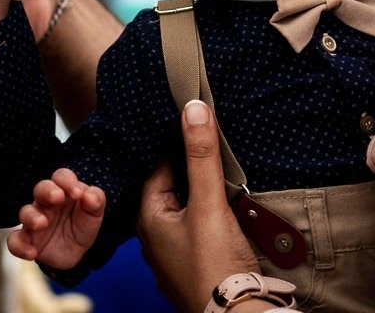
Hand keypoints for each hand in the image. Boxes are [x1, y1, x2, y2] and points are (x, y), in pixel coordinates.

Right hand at [6, 168, 104, 269]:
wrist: (76, 252)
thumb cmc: (82, 224)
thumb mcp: (94, 213)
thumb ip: (96, 200)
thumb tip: (89, 195)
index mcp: (63, 190)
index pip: (61, 177)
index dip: (67, 181)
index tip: (77, 193)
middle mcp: (46, 202)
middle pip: (41, 188)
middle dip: (47, 191)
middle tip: (57, 197)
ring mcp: (34, 220)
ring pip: (25, 212)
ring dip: (32, 216)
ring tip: (42, 223)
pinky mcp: (27, 240)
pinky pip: (15, 240)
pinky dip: (19, 246)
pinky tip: (32, 253)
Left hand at [137, 100, 259, 312]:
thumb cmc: (215, 266)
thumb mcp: (209, 204)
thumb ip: (202, 156)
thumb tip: (192, 108)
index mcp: (148, 218)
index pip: (159, 166)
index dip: (178, 142)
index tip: (194, 120)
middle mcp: (155, 236)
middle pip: (172, 187)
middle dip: (190, 166)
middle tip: (210, 139)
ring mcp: (174, 253)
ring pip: (185, 208)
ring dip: (201, 191)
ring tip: (221, 170)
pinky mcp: (195, 264)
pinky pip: (198, 228)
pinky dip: (209, 213)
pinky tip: (226, 206)